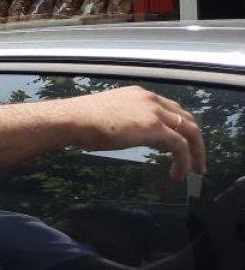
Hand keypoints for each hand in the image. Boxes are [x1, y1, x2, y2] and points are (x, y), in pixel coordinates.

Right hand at [60, 86, 205, 179]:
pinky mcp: (154, 127)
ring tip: (195, 170)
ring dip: (196, 153)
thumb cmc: (81, 121)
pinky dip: (184, 161)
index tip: (182, 145)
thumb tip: (133, 136)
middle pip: (186, 119)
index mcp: (139, 95)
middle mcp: (151, 99)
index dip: (180, 128)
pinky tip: (178, 173)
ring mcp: (154, 112)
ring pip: (190, 131)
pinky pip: (180, 146)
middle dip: (195, 141)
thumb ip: (128, 123)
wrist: (73, 119)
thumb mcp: (111, 118)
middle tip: (196, 160)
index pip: (171, 109)